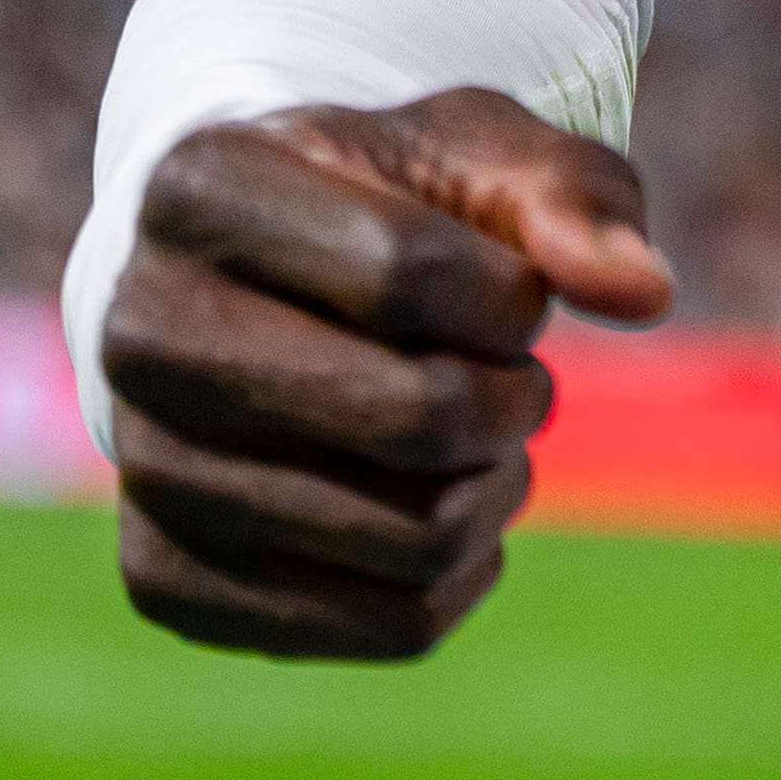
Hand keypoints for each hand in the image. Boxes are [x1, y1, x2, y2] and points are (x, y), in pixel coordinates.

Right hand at [99, 87, 674, 657]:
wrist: (254, 290)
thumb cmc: (386, 203)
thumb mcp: (479, 155)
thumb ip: (572, 199)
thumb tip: (644, 292)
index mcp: (201, 190)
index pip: (409, 273)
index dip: (512, 295)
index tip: (514, 291)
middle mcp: (136, 330)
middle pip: (416, 418)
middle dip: (513, 399)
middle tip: (516, 379)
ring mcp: (141, 466)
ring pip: (413, 538)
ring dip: (496, 488)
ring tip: (480, 438)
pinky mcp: (166, 580)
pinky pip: (386, 624)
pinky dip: (462, 573)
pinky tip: (442, 508)